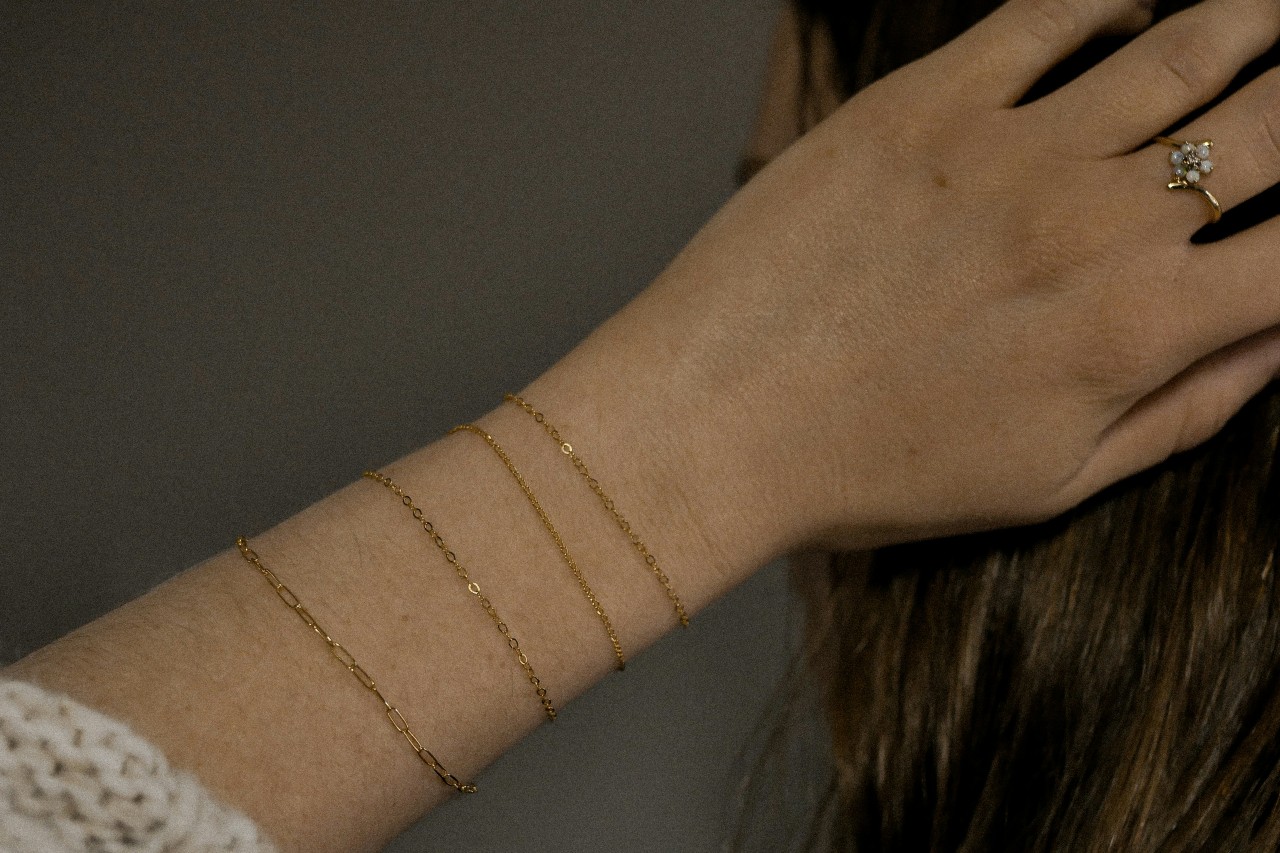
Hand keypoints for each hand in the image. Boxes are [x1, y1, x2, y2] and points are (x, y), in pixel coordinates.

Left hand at [547, 0, 1279, 554]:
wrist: (716, 420)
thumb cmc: (872, 472)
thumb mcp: (1047, 482)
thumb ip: (1182, 411)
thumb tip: (1274, 343)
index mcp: (1138, 331)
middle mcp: (1098, 225)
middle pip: (1275, 123)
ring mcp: (1012, 149)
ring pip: (1187, 45)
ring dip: (1248, 22)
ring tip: (1266, 20)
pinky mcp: (924, 103)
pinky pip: (1050, 11)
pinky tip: (1132, 2)